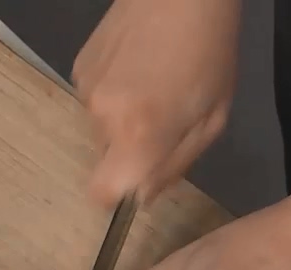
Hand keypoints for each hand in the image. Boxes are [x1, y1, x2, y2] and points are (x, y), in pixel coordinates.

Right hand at [73, 0, 240, 205]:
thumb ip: (175, 165)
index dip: (117, 195)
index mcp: (138, 135)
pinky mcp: (78, 67)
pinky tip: (137, 67)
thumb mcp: (211, 120)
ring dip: (124, 120)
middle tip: (164, 118)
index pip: (101, 194)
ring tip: (153, 86)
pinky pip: (95, 100)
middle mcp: (102, 118)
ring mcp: (85, 90)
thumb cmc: (210, 54)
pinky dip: (114, 94)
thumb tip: (143, 194)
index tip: (138, 179)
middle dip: (131, 150)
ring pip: (102, 128)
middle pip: (107, 159)